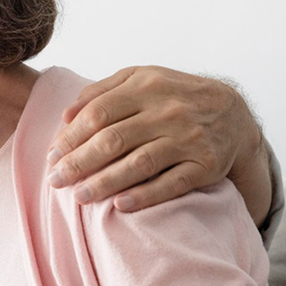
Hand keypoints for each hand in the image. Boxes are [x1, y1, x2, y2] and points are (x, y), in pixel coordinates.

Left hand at [45, 66, 268, 218]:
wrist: (233, 113)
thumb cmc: (172, 97)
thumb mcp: (140, 80)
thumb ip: (101, 92)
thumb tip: (66, 115)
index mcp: (146, 87)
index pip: (98, 113)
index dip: (70, 138)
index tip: (51, 156)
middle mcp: (168, 112)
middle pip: (113, 140)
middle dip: (79, 163)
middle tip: (55, 180)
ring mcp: (188, 139)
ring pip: (139, 163)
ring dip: (105, 182)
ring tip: (78, 196)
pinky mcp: (206, 165)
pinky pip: (172, 184)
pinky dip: (145, 196)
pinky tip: (120, 205)